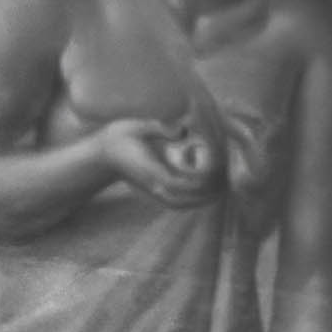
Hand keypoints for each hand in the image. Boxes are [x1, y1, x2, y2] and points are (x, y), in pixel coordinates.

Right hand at [93, 110, 220, 207]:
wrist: (103, 158)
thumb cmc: (119, 138)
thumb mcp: (137, 127)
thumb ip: (160, 128)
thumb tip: (184, 130)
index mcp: (153, 172)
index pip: (187, 183)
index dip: (206, 174)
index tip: (218, 161)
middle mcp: (157, 188)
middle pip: (192, 197)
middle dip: (211, 186)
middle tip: (228, 173)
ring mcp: (158, 195)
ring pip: (189, 204)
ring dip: (207, 195)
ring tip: (224, 184)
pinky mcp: (159, 196)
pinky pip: (183, 204)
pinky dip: (198, 199)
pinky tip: (211, 191)